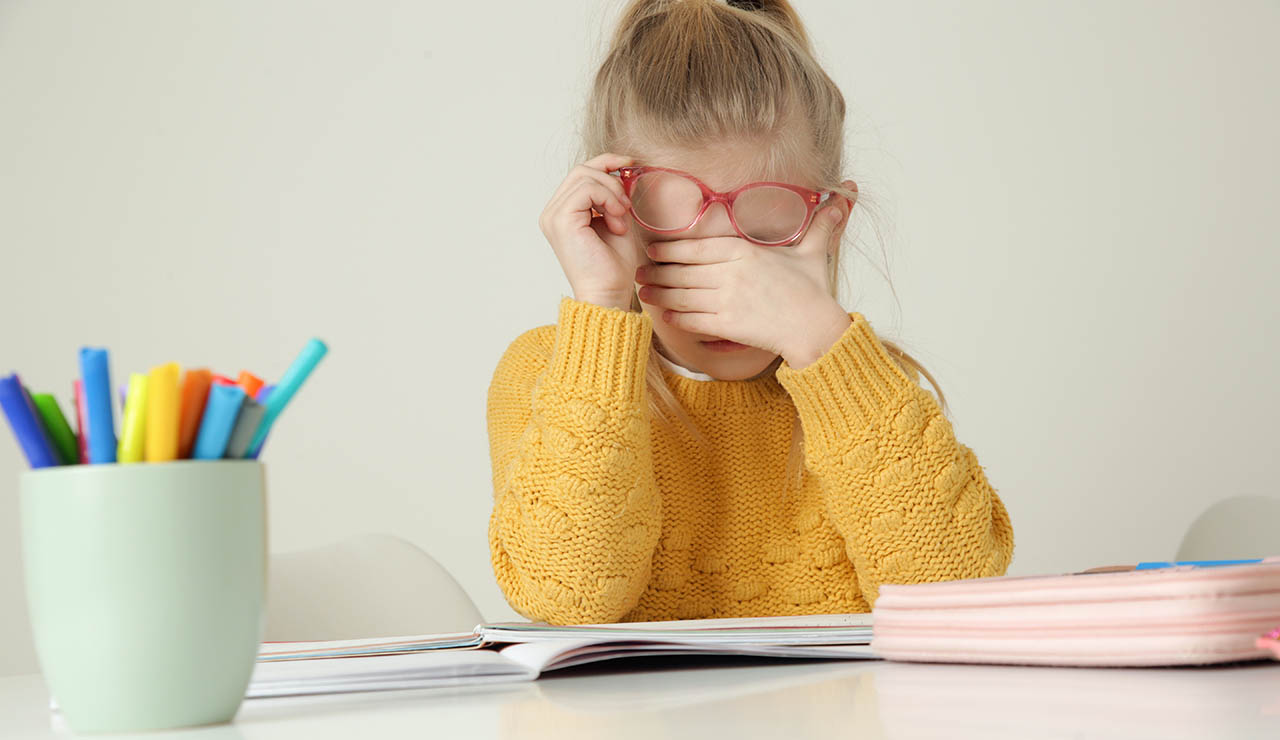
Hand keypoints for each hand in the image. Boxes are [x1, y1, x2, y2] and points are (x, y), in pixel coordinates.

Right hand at [538, 152, 644, 310]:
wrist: (608, 294)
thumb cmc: (613, 266)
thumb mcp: (616, 220)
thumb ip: (613, 195)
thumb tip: (622, 169)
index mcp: (562, 212)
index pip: (580, 173)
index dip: (606, 162)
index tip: (630, 164)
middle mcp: (552, 212)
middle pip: (581, 170)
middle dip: (611, 179)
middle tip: (627, 206)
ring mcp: (553, 215)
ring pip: (584, 176)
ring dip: (612, 194)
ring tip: (621, 219)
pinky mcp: (560, 220)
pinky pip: (587, 189)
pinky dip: (608, 201)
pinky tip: (616, 223)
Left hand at [634, 189, 854, 366]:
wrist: (815, 328)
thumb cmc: (813, 291)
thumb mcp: (812, 252)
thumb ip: (819, 224)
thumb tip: (846, 193)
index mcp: (745, 251)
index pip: (697, 247)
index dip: (671, 249)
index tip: (654, 250)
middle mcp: (731, 273)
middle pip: (683, 271)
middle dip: (657, 272)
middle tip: (639, 273)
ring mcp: (727, 299)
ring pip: (682, 295)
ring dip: (659, 294)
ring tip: (644, 293)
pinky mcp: (727, 325)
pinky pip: (692, 319)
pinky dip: (676, 317)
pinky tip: (665, 316)